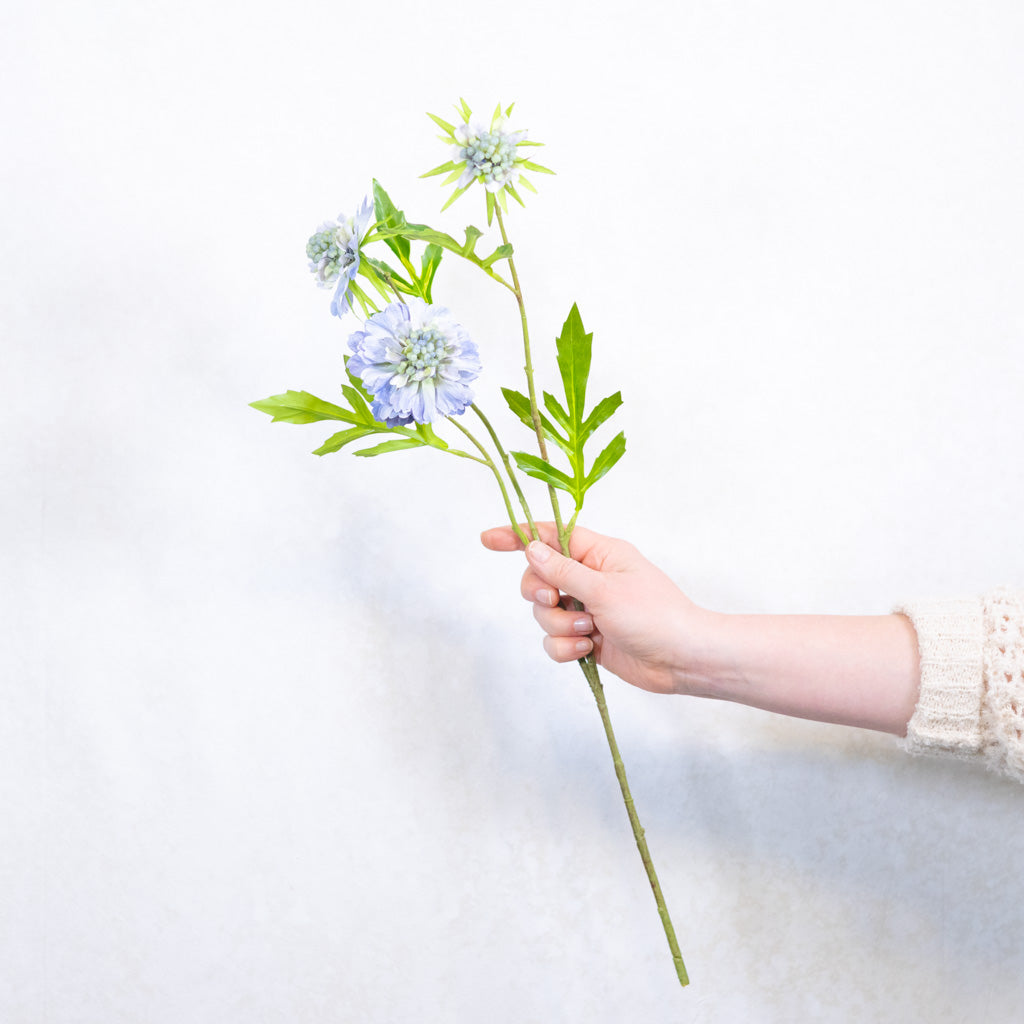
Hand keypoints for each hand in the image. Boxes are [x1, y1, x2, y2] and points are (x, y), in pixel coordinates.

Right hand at [480, 523, 720, 694]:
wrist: (682, 660)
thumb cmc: (655, 616)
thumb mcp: (604, 589)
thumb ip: (563, 570)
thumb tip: (531, 549)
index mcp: (599, 554)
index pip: (550, 536)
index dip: (517, 536)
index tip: (487, 540)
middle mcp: (590, 578)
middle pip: (538, 578)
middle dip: (541, 595)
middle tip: (556, 602)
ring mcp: (588, 609)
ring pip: (545, 614)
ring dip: (560, 626)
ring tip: (589, 631)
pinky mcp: (587, 639)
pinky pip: (555, 641)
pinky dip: (566, 648)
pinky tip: (588, 650)